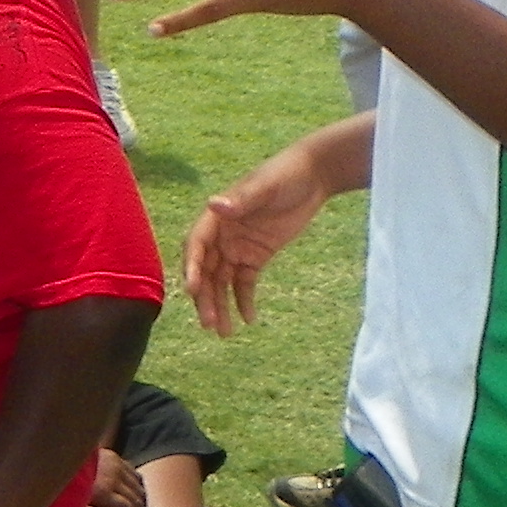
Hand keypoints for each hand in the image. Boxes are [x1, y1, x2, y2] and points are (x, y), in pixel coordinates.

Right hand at [181, 141, 334, 335]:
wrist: (313, 176)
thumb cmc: (286, 174)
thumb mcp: (265, 186)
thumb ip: (241, 199)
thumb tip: (214, 205)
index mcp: (217, 216)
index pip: (197, 245)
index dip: (193, 267)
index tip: (193, 290)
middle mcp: (222, 234)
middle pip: (206, 271)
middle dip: (206, 297)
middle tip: (210, 324)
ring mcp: (238, 247)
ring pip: (222, 282)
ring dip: (220, 306)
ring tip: (224, 332)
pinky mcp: (256, 257)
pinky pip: (244, 283)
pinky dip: (244, 301)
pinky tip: (248, 320)